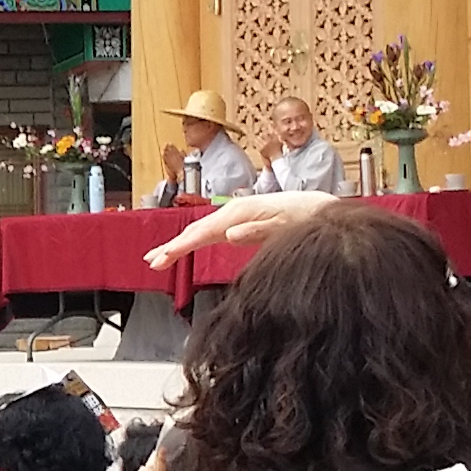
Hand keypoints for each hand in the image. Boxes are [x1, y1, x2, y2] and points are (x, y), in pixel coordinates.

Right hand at [142, 188, 335, 267]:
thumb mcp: (285, 227)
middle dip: (172, 246)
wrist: (319, 209)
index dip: (179, 247)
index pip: (202, 232)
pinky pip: (210, 232)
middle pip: (195, 230)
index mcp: (239, 212)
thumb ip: (258, 230)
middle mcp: (233, 211)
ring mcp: (235, 215)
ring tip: (158, 257)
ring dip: (178, 244)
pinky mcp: (239, 221)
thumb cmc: (305, 218)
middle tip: (151, 262)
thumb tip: (230, 235)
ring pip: (200, 231)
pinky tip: (185, 247)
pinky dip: (193, 241)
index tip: (160, 261)